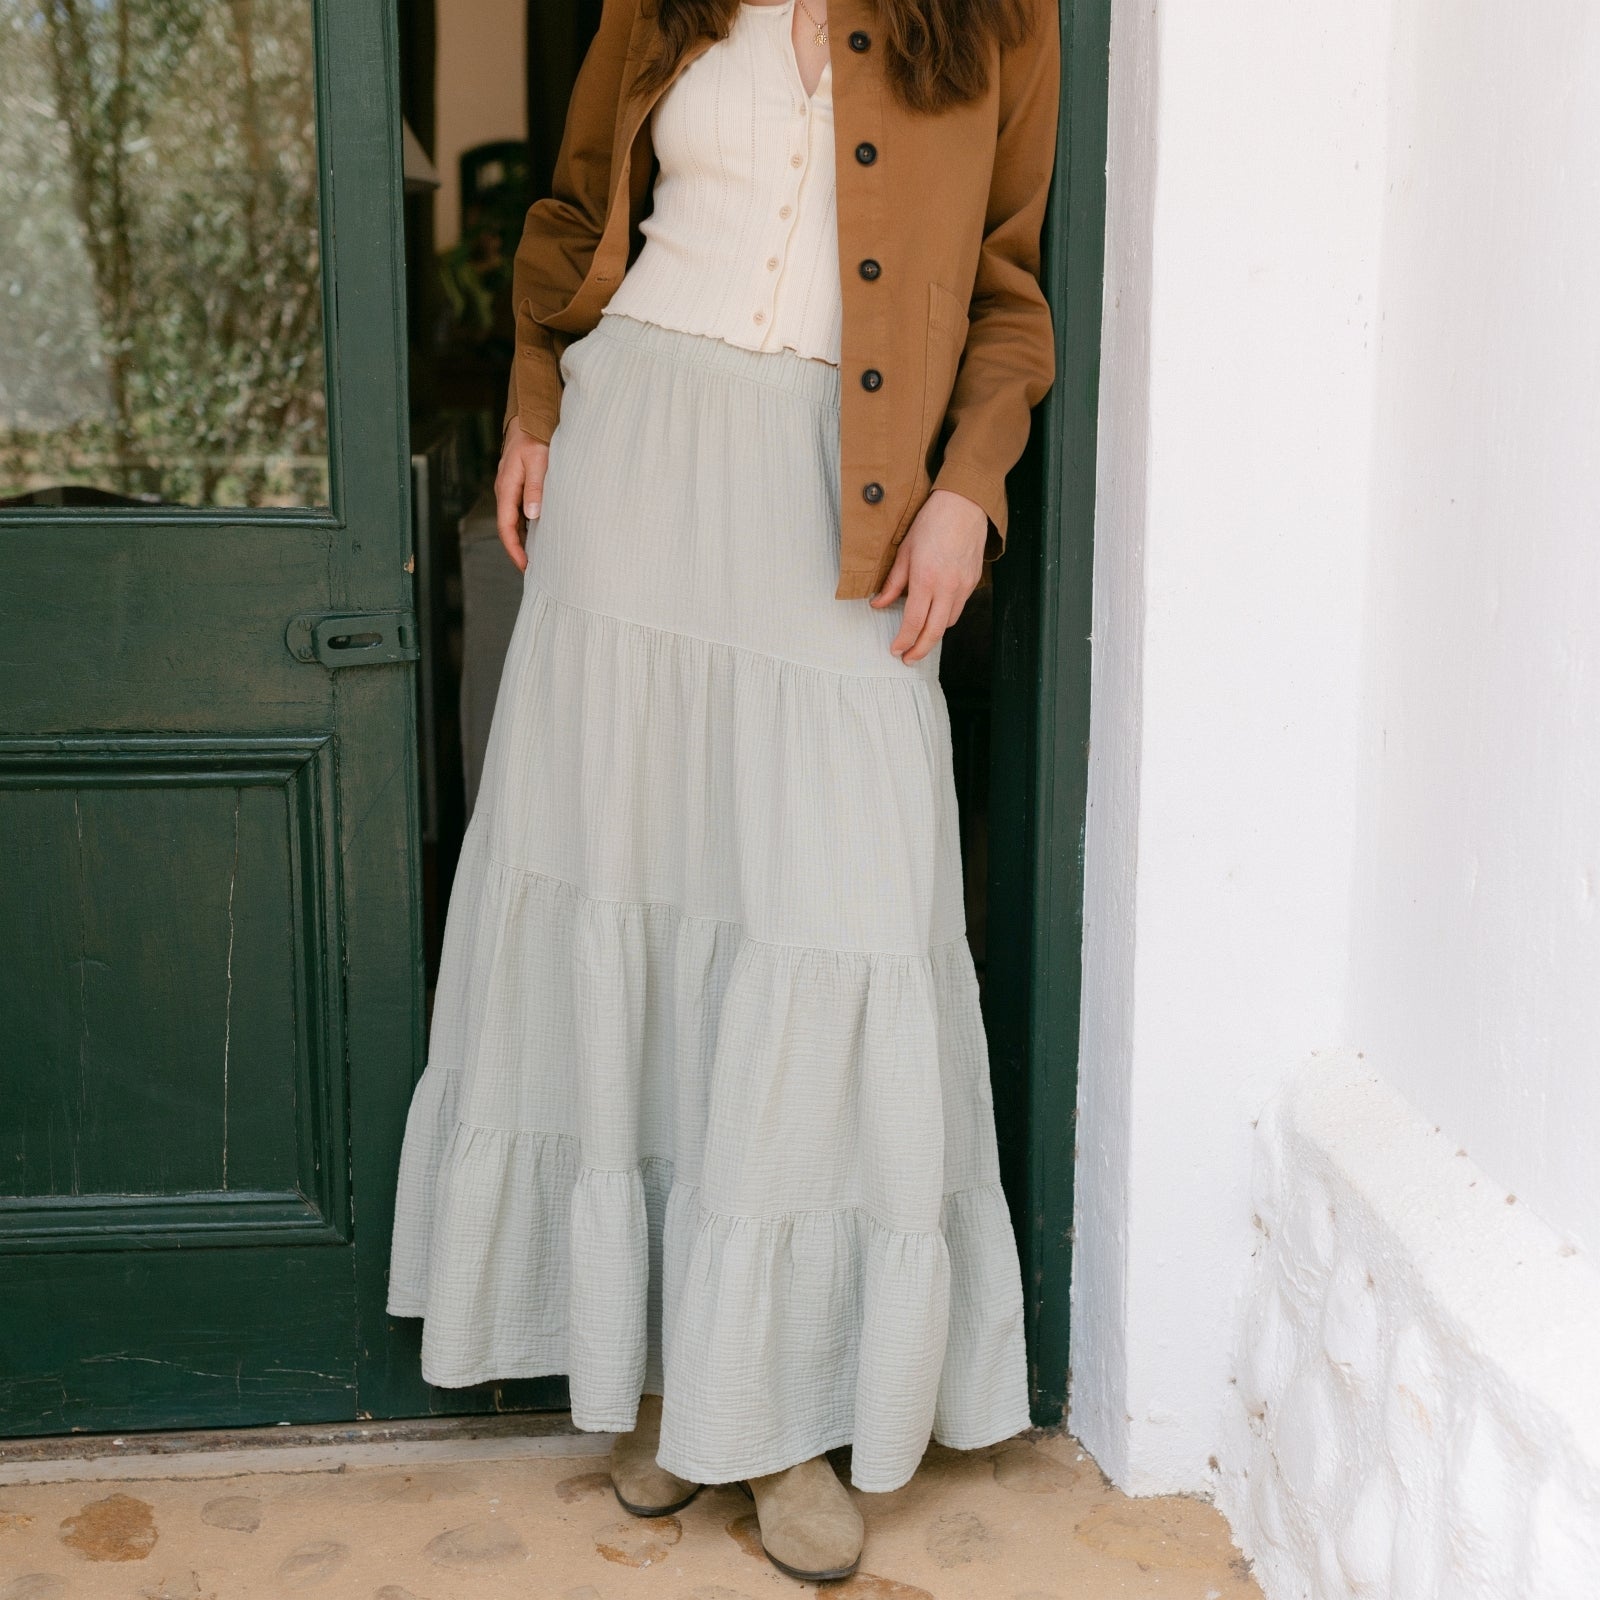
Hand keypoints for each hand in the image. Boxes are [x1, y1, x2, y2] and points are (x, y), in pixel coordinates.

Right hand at [495, 421, 550, 571]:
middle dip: (518, 550)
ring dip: (523, 540)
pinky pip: (519, 513)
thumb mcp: (538, 462)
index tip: (525, 566)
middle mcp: (505, 492)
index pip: (506, 527)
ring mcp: (510, 490)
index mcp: (506, 489)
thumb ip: (535, 488)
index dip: (514, 549)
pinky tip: (539, 534)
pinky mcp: (518, 487)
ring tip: (538, 557)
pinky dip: (527, 527)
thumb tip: (532, 515)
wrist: (529, 419)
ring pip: (514, 522)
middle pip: (508, 529)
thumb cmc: (534, 438)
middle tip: (534, 569)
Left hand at [869, 489, 987, 662]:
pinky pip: (959, 608)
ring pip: (948, 622)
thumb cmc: (932, 523)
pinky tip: (936, 616)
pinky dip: (946, 617)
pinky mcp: (973, 582)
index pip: (914, 621)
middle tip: (909, 659)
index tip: (896, 650)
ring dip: (933, 634)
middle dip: (920, 650)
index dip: (904, 640)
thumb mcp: (904, 551)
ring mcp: (963, 586)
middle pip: (934, 631)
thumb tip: (879, 604)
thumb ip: (892, 582)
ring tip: (920, 637)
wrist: (964, 505)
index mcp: (926, 579)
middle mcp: (947, 587)